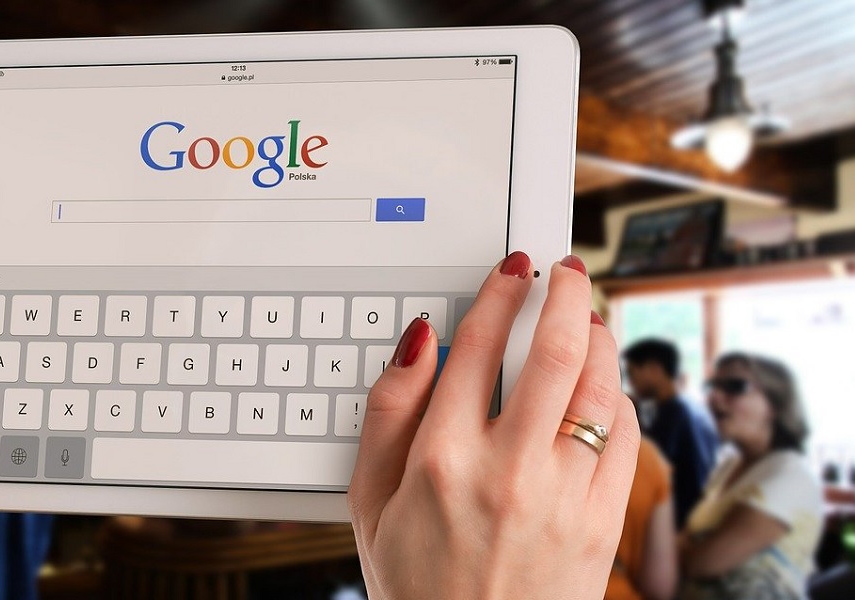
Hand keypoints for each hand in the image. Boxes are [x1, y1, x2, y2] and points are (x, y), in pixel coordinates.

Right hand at [348, 252, 639, 599]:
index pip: (479, 347)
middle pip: (555, 353)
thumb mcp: (368, 501)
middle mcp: (508, 471)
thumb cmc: (416, 582)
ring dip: (601, 340)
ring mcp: (563, 497)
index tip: (511, 271)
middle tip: (567, 272)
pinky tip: (603, 391)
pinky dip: (619, 401)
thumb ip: (387, 412)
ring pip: (600, 389)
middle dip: (567, 295)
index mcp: (442, 460)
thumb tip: (418, 342)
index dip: (500, 293)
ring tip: (591, 320)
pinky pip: (626, 439)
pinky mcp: (601, 522)